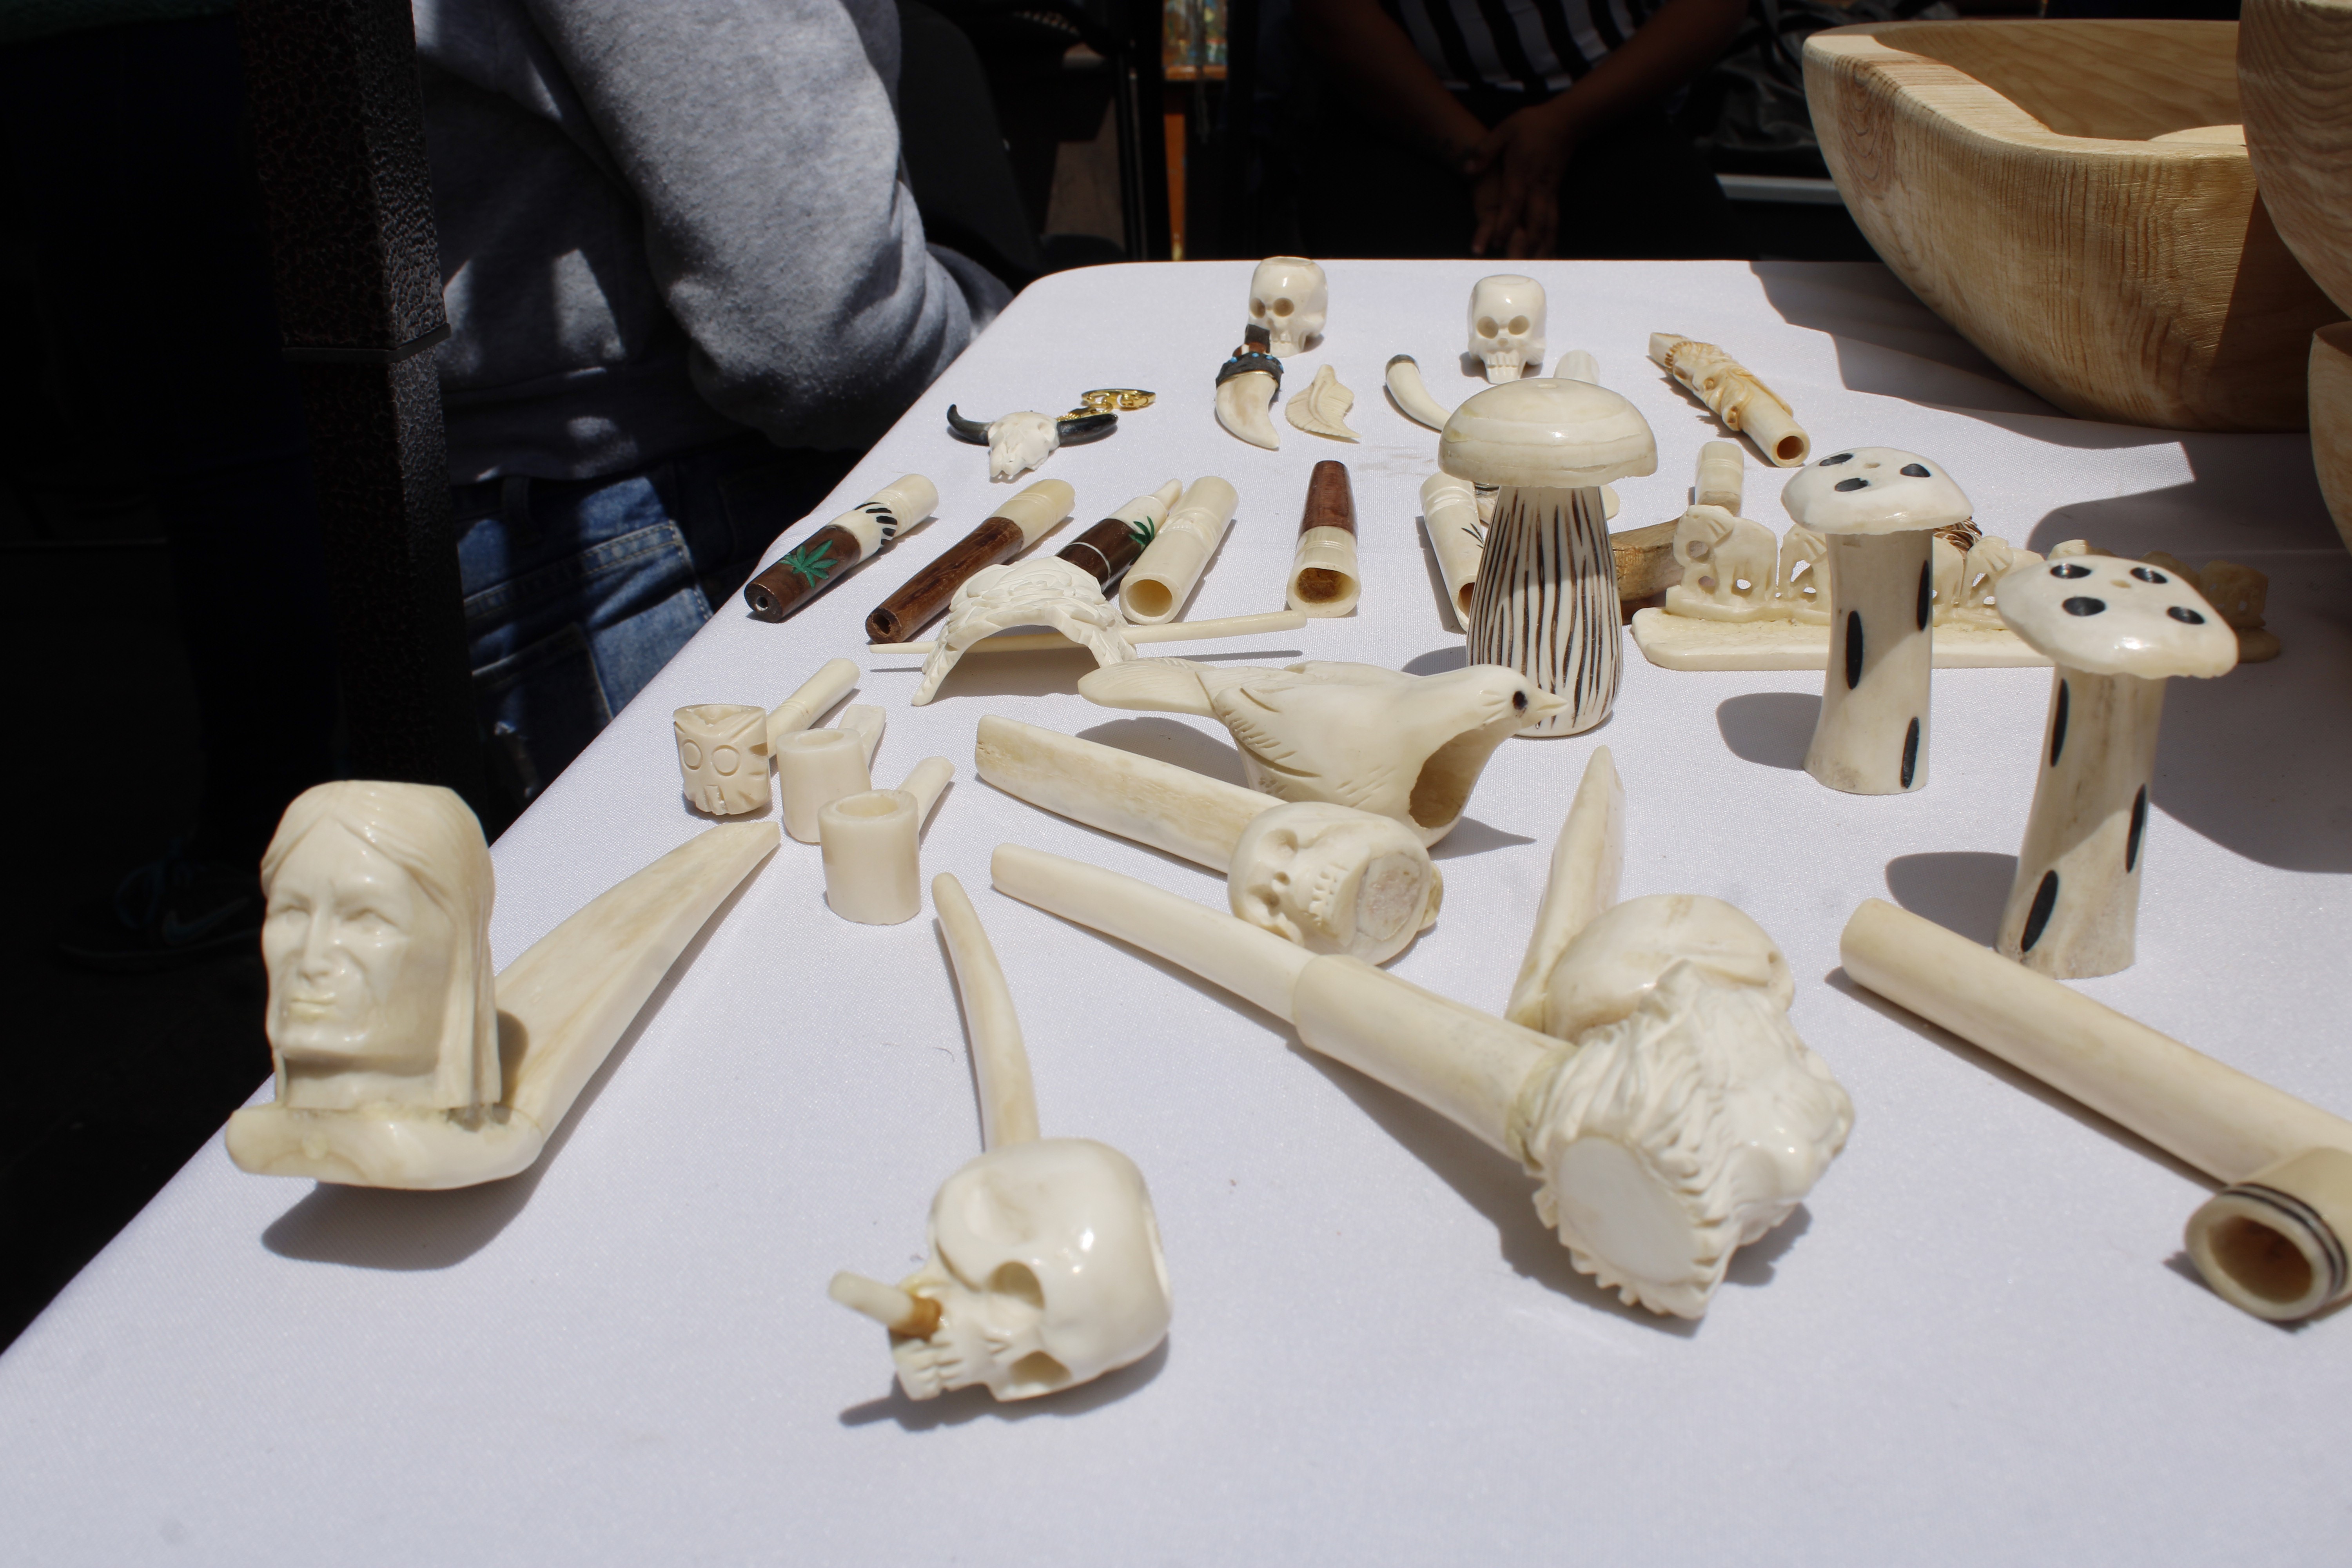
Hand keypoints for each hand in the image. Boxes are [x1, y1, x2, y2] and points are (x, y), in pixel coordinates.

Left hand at [1463, 101, 1580, 258]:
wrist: (1564, 121)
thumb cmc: (1531, 125)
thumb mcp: (1504, 130)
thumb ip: (1485, 151)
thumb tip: (1467, 169)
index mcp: (1521, 173)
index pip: (1512, 203)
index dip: (1505, 224)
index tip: (1495, 243)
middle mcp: (1536, 187)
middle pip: (1533, 222)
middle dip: (1526, 246)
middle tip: (1516, 269)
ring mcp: (1548, 193)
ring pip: (1547, 226)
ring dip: (1542, 250)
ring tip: (1537, 272)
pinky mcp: (1555, 195)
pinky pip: (1554, 222)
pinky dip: (1552, 241)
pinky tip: (1549, 257)